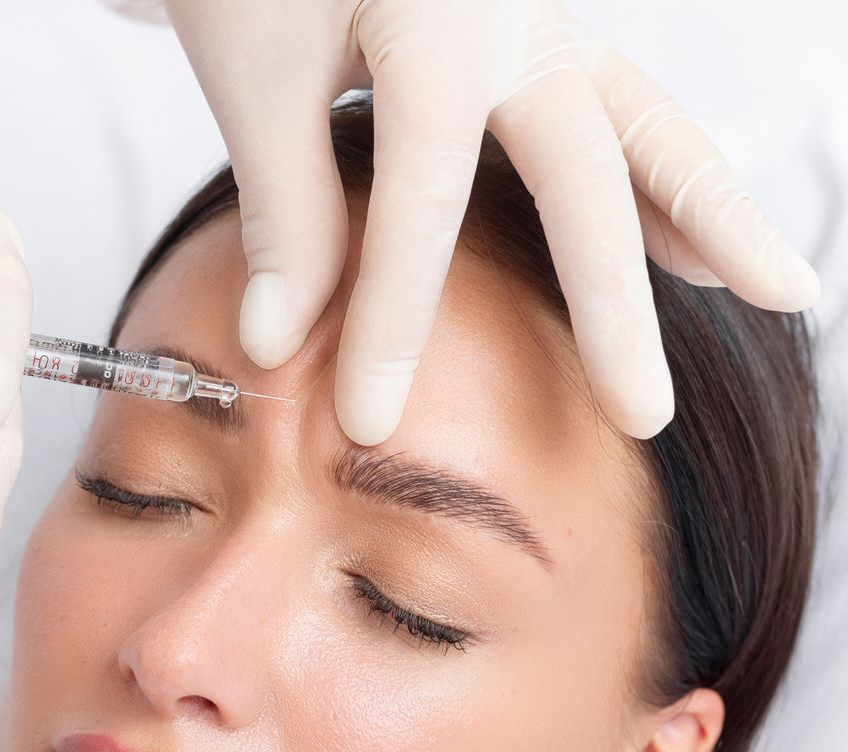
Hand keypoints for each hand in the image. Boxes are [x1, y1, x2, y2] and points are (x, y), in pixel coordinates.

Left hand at [160, 0, 820, 443]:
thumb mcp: (252, 73)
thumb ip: (280, 209)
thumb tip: (276, 348)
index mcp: (434, 15)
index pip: (424, 195)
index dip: (393, 318)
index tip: (366, 423)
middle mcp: (513, 12)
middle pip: (585, 171)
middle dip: (613, 306)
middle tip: (643, 417)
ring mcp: (538, 19)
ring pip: (645, 126)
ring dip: (712, 218)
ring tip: (787, 297)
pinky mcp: (535, 36)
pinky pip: (619, 114)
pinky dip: (662, 184)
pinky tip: (697, 254)